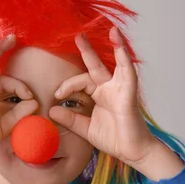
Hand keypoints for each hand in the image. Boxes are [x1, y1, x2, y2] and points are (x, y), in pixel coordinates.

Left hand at [49, 26, 159, 166]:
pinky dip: (125, 60)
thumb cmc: (113, 139)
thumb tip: (52, 110)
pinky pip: (128, 74)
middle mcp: (110, 88)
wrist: (132, 153)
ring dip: (117, 45)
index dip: (67, 85)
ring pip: (118, 63)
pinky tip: (121, 47)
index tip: (57, 95)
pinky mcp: (129, 95)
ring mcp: (121, 89)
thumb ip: (69, 119)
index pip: (81, 81)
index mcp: (99, 94)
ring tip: (113, 30)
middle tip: (78, 34)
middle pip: (97, 65)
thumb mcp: (85, 128)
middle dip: (88, 50)